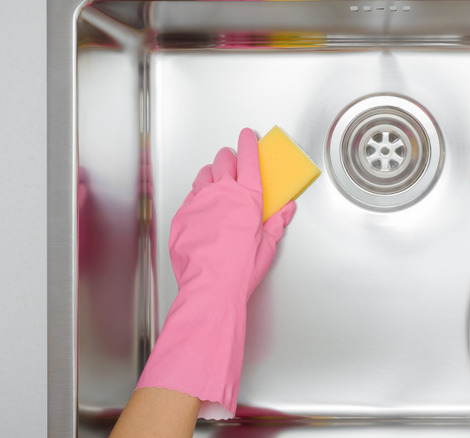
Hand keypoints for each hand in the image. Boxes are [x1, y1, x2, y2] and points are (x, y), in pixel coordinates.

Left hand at [136, 128, 295, 419]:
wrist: (211, 287)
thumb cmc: (241, 269)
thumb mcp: (268, 245)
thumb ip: (276, 222)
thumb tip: (287, 208)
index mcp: (247, 198)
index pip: (249, 161)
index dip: (248, 144)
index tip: (247, 135)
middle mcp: (221, 194)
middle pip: (223, 162)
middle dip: (228, 156)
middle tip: (232, 157)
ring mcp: (198, 203)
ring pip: (203, 176)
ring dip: (211, 173)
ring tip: (215, 178)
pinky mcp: (182, 216)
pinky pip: (189, 198)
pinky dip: (197, 196)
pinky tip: (201, 204)